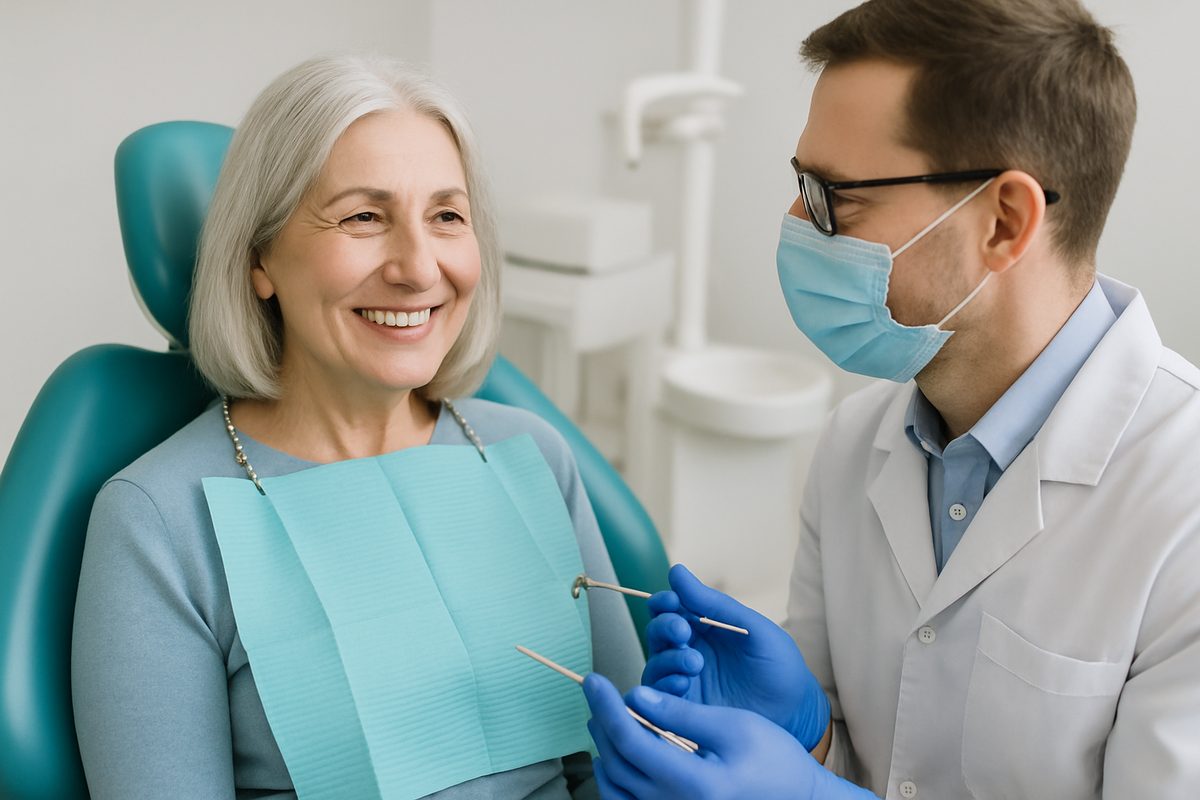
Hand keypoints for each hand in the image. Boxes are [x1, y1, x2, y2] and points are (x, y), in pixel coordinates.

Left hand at [583, 674, 876, 799]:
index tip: (592, 679)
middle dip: (602, 724)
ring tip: (606, 719)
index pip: (629, 740)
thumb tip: (636, 695)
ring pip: (615, 789)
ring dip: (604, 751)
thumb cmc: (776, 762)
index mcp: (693, 784)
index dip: (605, 705)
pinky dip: (615, 780)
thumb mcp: (735, 726)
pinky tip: (621, 756)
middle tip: (598, 693)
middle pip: (616, 764)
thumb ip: (682, 714)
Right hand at [642, 563, 829, 749]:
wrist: (795, 714)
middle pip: (657, 632)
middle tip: (683, 633)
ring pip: (656, 662)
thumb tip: (676, 571)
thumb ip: (714, 603)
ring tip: (695, 663)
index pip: (670, 608)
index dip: (664, 602)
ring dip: (668, 658)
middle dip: (665, 628)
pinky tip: (684, 683)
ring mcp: (685, 679)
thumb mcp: (752, 629)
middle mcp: (689, 650)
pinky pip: (660, 694)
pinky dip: (665, 684)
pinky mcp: (684, 707)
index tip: (671, 602)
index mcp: (704, 627)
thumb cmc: (779, 666)